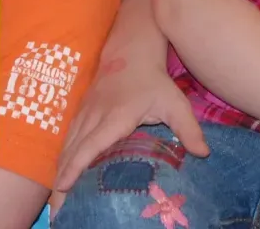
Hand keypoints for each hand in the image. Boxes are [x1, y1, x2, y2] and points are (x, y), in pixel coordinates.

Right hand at [54, 50, 207, 190]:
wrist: (131, 48)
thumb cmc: (153, 79)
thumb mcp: (174, 101)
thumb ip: (188, 127)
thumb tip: (203, 154)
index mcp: (116, 116)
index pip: (91, 144)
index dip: (76, 166)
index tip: (63, 186)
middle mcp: (95, 114)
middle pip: (73, 150)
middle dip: (63, 179)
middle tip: (57, 209)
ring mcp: (85, 111)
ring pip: (68, 143)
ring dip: (60, 169)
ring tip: (56, 198)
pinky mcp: (81, 109)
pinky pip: (68, 136)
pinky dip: (63, 156)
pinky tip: (61, 172)